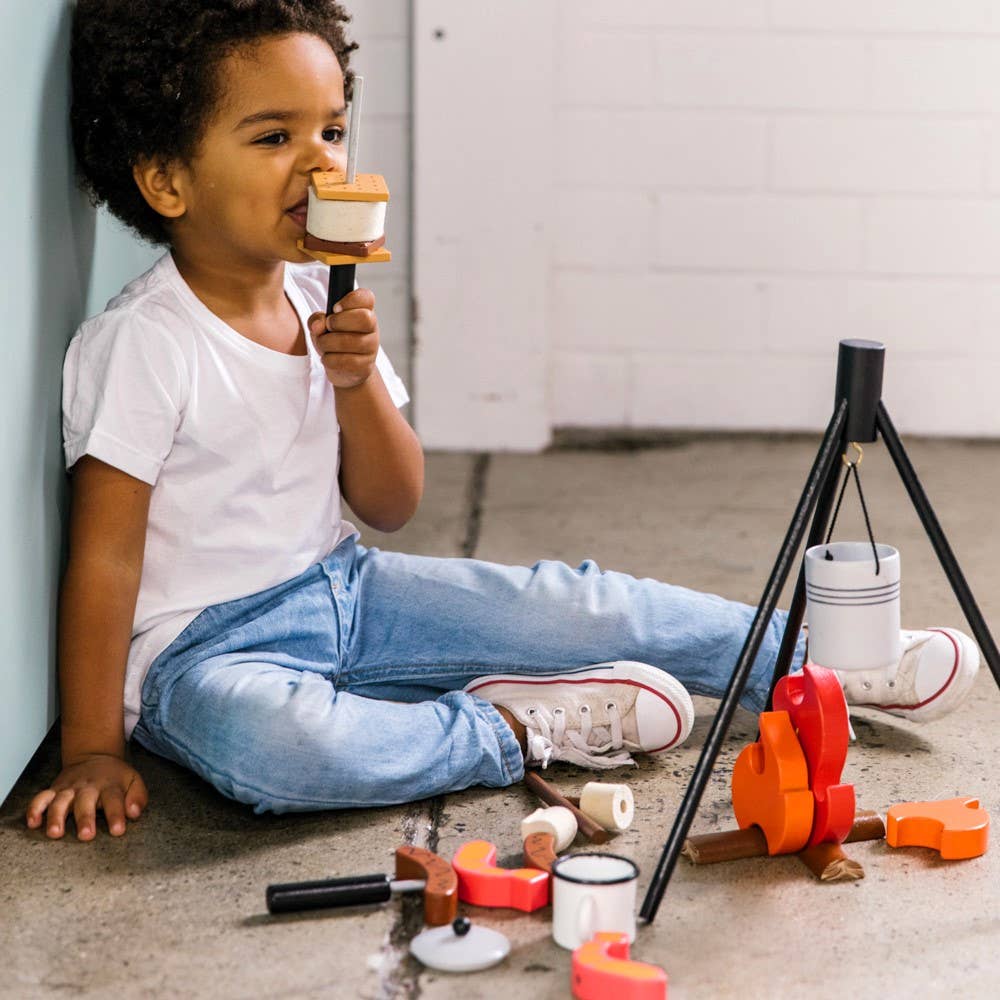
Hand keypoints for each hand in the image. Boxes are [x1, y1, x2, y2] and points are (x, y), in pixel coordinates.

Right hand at [25, 754, 148, 840]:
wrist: (94, 756)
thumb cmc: (115, 777)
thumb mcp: (133, 781)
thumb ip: (138, 797)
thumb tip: (134, 812)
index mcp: (110, 785)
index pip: (114, 799)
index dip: (116, 815)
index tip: (117, 830)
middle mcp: (88, 787)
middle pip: (85, 802)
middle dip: (85, 818)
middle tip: (86, 835)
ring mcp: (69, 788)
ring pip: (60, 802)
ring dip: (56, 817)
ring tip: (55, 833)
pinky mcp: (54, 790)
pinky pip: (40, 798)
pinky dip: (35, 809)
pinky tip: (33, 823)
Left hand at [308, 288, 378, 389]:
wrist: (346, 371)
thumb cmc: (335, 341)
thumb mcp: (322, 326)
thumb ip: (317, 319)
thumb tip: (318, 325)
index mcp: (364, 311)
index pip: (367, 297)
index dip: (351, 300)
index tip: (335, 308)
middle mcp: (372, 328)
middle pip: (364, 318)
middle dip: (338, 322)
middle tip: (328, 327)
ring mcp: (371, 348)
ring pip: (349, 341)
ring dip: (327, 343)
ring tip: (323, 345)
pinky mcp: (365, 366)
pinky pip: (345, 361)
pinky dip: (329, 359)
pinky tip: (328, 358)